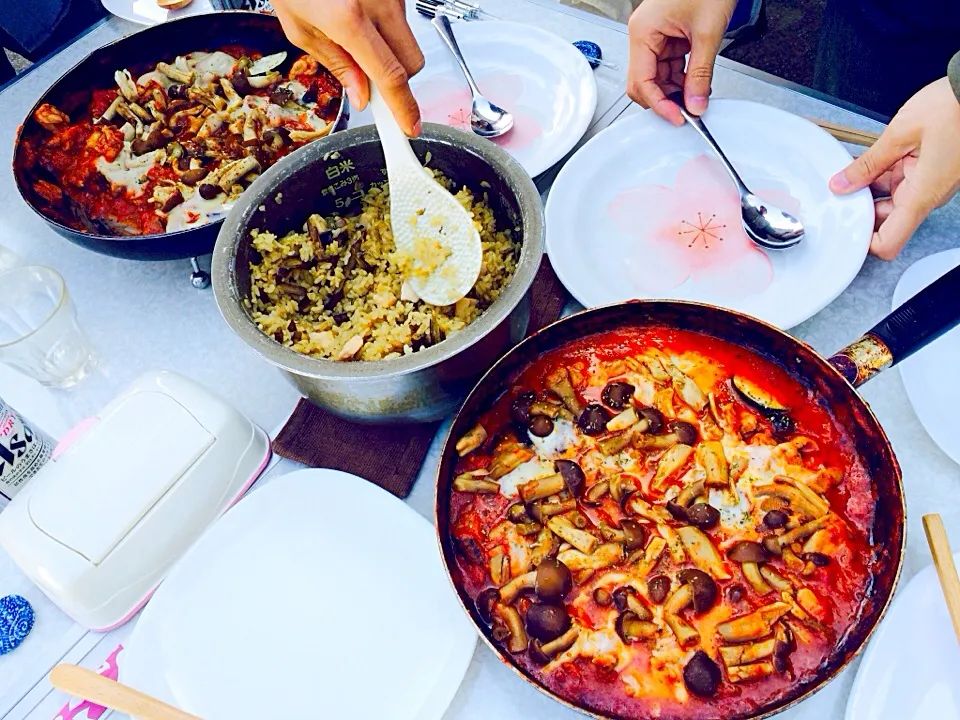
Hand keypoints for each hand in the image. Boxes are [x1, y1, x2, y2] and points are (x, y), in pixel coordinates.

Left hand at [271, 0, 424, 135]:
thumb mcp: (300, 28)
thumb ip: (337, 65)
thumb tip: (362, 95)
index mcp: (349, 19)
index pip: (390, 76)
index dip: (403, 108)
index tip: (409, 126)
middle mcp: (379, 2)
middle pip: (412, 63)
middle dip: (398, 78)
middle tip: (371, 77)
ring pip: (409, 40)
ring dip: (390, 48)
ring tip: (355, 31)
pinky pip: (402, 18)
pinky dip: (386, 26)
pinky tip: (359, 12)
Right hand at [626, 0, 735, 124]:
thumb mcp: (707, 33)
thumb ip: (701, 74)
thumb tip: (696, 104)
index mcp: (643, 32)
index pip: (641, 81)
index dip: (659, 104)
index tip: (677, 118)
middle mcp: (643, 35)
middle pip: (644, 82)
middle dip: (665, 99)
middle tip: (687, 112)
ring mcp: (654, 36)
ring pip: (657, 77)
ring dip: (675, 90)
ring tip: (696, 98)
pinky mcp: (667, 36)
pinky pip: (669, 66)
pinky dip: (682, 78)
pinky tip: (695, 84)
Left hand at [830, 78, 959, 259]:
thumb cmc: (954, 108)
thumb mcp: (899, 134)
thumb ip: (867, 163)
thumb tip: (842, 183)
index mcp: (922, 195)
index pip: (889, 243)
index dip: (864, 243)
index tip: (843, 229)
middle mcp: (928, 195)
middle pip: (886, 221)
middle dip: (861, 208)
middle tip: (840, 192)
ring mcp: (930, 184)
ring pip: (891, 200)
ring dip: (870, 189)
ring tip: (852, 170)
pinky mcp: (931, 172)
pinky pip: (901, 182)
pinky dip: (882, 175)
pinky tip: (869, 160)